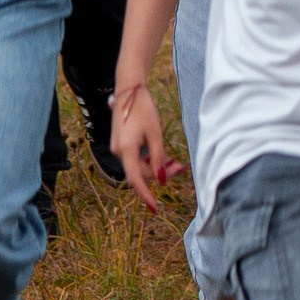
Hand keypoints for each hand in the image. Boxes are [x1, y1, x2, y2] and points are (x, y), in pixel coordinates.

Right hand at [110, 82, 179, 209]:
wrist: (128, 91)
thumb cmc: (143, 110)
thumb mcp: (155, 133)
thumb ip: (158, 157)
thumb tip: (160, 179)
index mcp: (126, 150)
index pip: (136, 179)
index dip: (146, 195)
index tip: (155, 208)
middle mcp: (118, 152)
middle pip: (140, 172)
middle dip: (160, 174)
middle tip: (182, 168)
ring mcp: (118, 148)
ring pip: (139, 166)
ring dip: (156, 167)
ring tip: (177, 163)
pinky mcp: (120, 144)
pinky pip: (135, 158)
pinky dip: (149, 159)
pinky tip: (163, 158)